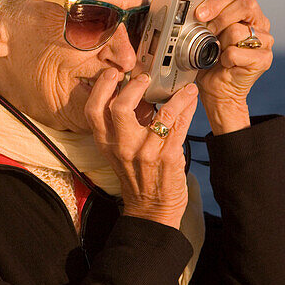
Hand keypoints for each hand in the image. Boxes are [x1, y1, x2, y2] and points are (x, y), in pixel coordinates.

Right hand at [84, 69, 199, 228]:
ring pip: (160, 114)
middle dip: (132, 87)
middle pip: (117, 108)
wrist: (151, 211)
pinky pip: (179, 125)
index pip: (93, 110)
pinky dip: (187, 107)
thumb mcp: (119, 151)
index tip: (113, 73)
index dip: (101, 88)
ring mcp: (145, 152)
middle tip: (145, 78)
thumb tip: (138, 94)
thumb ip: (124, 125)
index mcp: (106, 143)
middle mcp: (122, 147)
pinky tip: (192, 98)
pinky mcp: (167, 157)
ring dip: (175, 96)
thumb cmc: (137, 178)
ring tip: (184, 87)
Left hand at [193, 0, 273, 133]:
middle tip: (207, 31)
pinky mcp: (264, 58)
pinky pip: (237, 52)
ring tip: (216, 54)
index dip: (216, 2)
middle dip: (221, 17)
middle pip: (246, 4)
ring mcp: (265, 41)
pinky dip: (225, 60)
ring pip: (238, 31)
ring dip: (220, 44)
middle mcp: (258, 23)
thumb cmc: (207, 62)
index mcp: (244, 13)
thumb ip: (192, 12)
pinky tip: (224, 65)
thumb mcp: (197, 34)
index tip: (198, 15)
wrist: (216, 91)